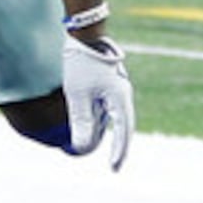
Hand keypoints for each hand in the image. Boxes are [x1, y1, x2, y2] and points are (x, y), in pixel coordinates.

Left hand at [61, 33, 133, 170]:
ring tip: (102, 148)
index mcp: (120, 98)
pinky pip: (110, 108)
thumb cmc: (81, 63)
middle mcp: (123, 94)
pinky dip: (105, 122)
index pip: (123, 131)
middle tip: (115, 165)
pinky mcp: (110, 84)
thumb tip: (83, 148)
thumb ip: (82, 123)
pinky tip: (96, 126)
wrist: (85, 34)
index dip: (119, 151)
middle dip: (119, 146)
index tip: (114, 169)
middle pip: (125, 126)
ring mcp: (118, 88)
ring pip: (117, 117)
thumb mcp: (78, 96)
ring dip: (111, 133)